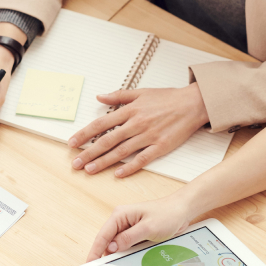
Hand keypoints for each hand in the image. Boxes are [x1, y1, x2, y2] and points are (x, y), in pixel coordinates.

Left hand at [68, 84, 208, 176]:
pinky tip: (117, 174)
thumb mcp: (141, 92)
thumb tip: (99, 97)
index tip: (72, 143)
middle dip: (89, 153)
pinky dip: (129, 167)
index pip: (101, 124)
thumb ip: (118, 95)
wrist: (192, 104)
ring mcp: (148, 136)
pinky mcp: (160, 146)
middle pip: (107, 141)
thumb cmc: (167, 98)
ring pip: (121, 152)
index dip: (85, 134)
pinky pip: (142, 159)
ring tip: (89, 170)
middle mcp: (136, 124)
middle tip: (75, 163)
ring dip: (103, 162)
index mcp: (130, 110)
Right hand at [87, 195, 193, 260]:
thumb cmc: (167, 213)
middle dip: (104, 255)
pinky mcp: (135, 233)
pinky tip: (127, 260)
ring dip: (117, 255)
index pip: (103, 235)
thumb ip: (128, 238)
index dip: (95, 250)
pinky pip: (126, 245)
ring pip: (116, 245)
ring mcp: (128, 227)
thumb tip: (112, 247)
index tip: (90, 262)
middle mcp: (121, 220)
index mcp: (120, 214)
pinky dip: (125, 253)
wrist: (181, 211)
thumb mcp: (148, 228)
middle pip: (107, 241)